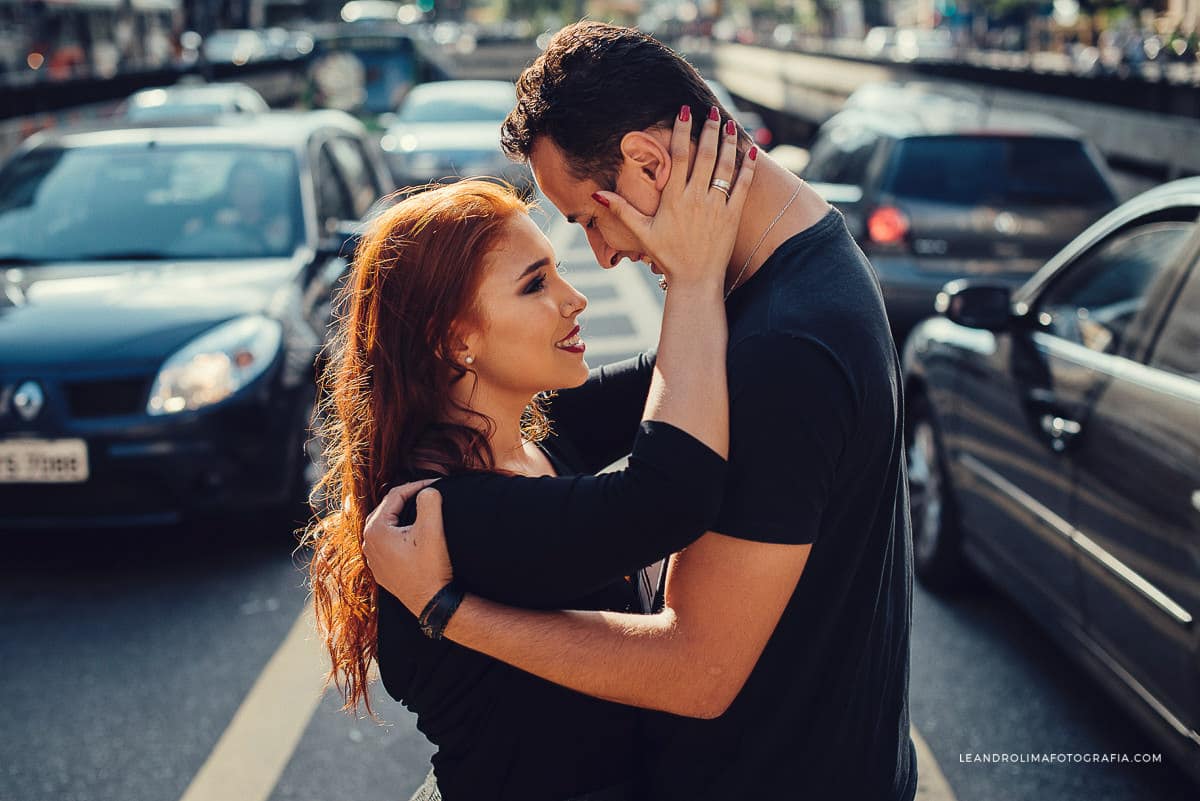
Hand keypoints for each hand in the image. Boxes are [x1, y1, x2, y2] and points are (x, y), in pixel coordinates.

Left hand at [360, 480, 450, 614]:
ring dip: (402, 515)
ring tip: (420, 509)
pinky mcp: (380, 568)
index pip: (395, 495)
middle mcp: (368, 542)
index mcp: (376, 529)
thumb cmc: (430, 568)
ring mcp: (372, 557)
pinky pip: (386, 541)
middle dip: (408, 498)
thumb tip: (427, 489)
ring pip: (386, 524)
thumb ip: (429, 502)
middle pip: (387, 508)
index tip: (436, 483)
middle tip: (428, 493)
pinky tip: (413, 533)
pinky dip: (399, 532)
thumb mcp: (433, 530)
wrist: (431, 602)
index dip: (417, 485)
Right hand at [593, 105, 756, 289]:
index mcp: (673, 199)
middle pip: (704, 155)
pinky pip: (743, 186)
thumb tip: (597, 194)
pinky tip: (750, 150)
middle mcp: (695, 199)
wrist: (695, 280)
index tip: (684, 112)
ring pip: (725, 166)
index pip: (678, 156)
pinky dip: (748, 166)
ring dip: (728, 142)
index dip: (681, 131)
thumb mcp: (641, 232)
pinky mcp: (733, 216)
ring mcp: (716, 207)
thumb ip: (621, 210)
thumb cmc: (668, 256)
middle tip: (711, 111)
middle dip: (708, 130)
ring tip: (728, 123)